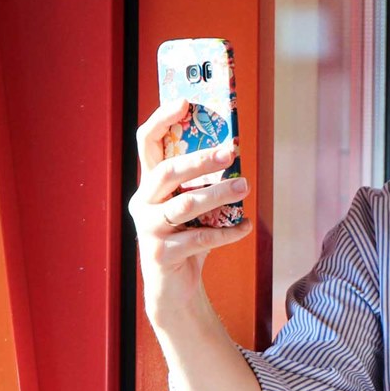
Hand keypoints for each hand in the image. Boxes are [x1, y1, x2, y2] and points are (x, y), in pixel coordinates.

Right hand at [127, 100, 252, 320]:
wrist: (173, 289)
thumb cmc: (187, 238)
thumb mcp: (192, 206)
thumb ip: (201, 183)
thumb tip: (232, 152)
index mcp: (149, 185)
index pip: (146, 143)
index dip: (161, 119)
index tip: (184, 101)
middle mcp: (143, 203)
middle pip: (167, 171)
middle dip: (200, 160)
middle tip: (232, 151)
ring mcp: (149, 229)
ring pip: (185, 205)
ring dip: (219, 194)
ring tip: (245, 186)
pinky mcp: (161, 254)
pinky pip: (200, 238)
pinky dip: (228, 232)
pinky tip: (246, 226)